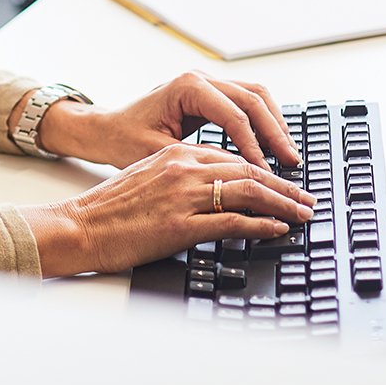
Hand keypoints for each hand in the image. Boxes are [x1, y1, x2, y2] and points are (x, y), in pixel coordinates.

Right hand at [24, 144, 314, 275]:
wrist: (79, 226)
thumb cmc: (107, 208)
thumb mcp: (146, 178)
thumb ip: (178, 177)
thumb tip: (210, 189)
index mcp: (174, 155)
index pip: (231, 157)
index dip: (263, 169)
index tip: (282, 183)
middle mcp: (182, 169)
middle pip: (247, 171)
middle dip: (283, 186)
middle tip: (306, 199)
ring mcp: (183, 196)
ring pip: (247, 192)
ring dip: (281, 203)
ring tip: (301, 214)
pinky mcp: (181, 225)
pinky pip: (232, 222)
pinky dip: (261, 225)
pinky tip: (277, 229)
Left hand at [39, 70, 299, 169]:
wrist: (106, 129)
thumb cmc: (124, 140)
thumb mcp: (158, 154)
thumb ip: (197, 159)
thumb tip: (235, 175)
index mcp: (187, 87)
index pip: (234, 115)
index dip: (255, 146)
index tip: (268, 172)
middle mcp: (200, 78)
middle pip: (253, 99)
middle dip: (275, 132)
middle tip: (292, 163)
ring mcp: (206, 83)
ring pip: (255, 96)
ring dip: (275, 124)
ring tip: (289, 155)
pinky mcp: (210, 95)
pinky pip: (245, 102)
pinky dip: (263, 121)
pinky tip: (272, 145)